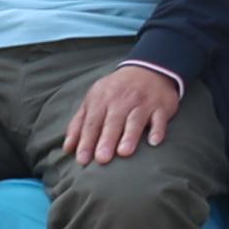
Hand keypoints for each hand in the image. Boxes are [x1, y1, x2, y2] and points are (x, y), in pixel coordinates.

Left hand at [61, 58, 184, 168]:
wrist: (149, 68)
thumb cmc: (116, 91)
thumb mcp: (94, 100)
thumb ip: (79, 124)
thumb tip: (68, 148)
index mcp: (102, 100)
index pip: (92, 122)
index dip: (86, 141)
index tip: (82, 160)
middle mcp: (122, 100)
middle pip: (113, 122)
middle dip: (106, 140)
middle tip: (102, 159)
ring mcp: (143, 103)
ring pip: (135, 120)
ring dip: (130, 135)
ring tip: (124, 152)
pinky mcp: (161, 106)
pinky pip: (160, 118)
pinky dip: (158, 129)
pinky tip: (154, 141)